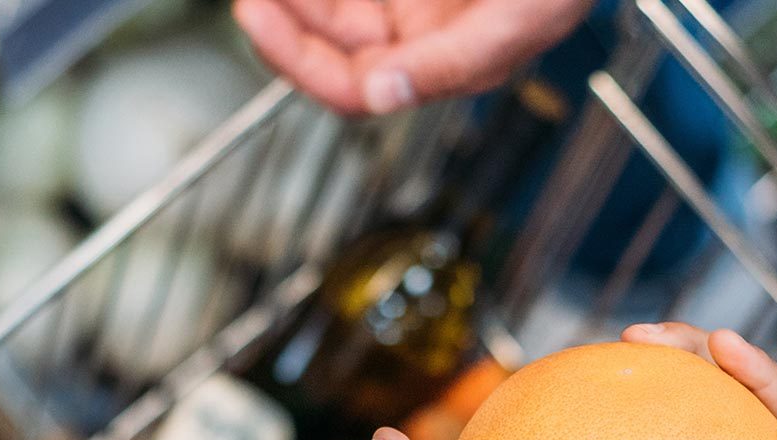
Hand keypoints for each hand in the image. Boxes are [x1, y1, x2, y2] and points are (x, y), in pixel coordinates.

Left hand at [233, 0, 588, 114]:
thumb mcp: (519, 20)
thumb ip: (452, 61)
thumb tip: (379, 94)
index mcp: (447, 64)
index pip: (352, 85)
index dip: (295, 59)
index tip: (257, 17)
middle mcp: (423, 32)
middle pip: (329, 40)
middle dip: (286, 17)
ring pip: (335, 3)